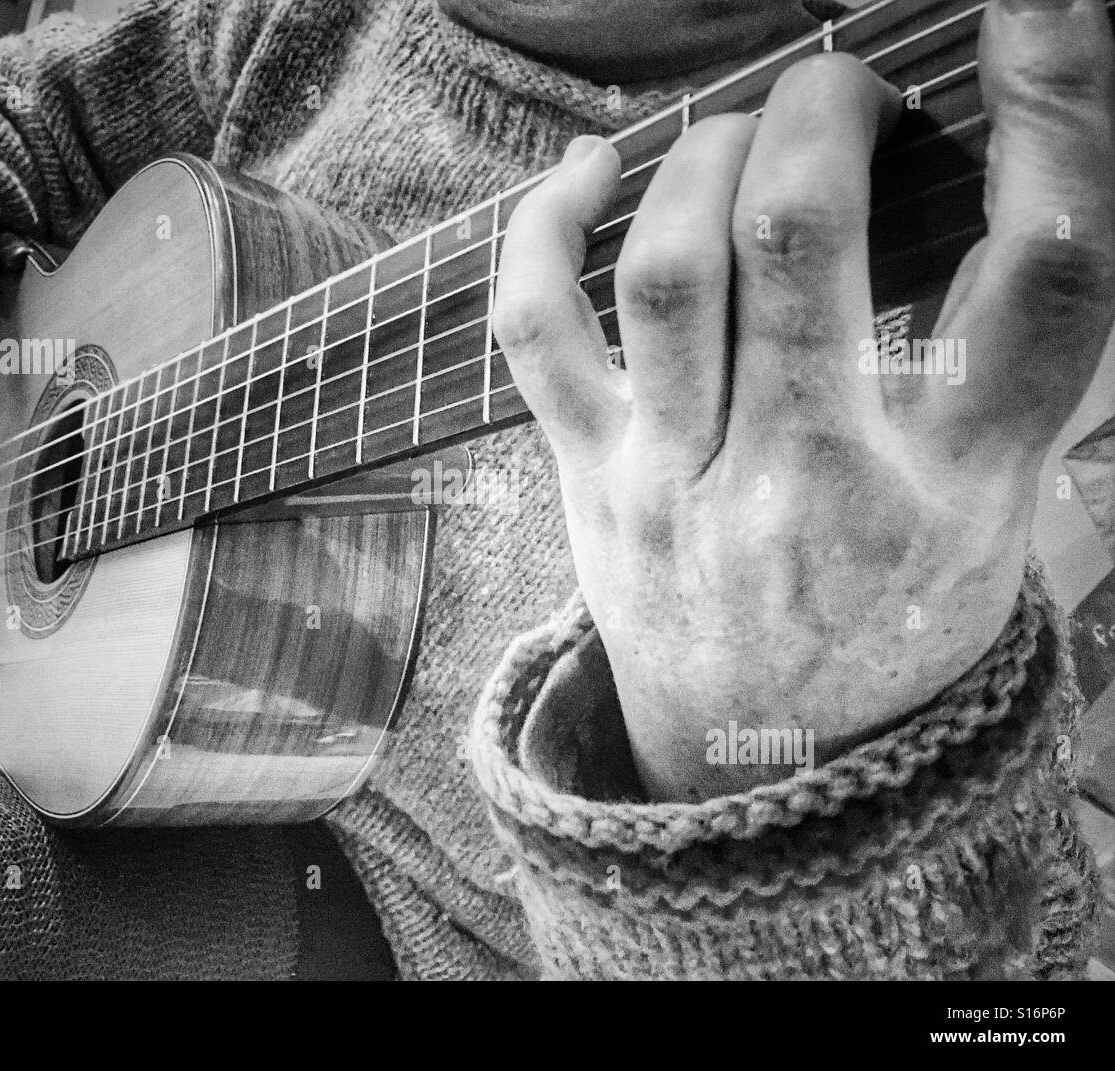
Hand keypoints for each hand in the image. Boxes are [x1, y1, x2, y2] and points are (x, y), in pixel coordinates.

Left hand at [494, 0, 1114, 800]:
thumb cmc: (889, 618)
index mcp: (961, 483)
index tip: (1042, 5)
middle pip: (804, 236)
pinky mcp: (590, 480)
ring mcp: (681, 480)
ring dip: (704, 155)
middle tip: (841, 95)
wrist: (760, 761)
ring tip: (738, 138)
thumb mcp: (997, 504)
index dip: (1061, 113)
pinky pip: (534, 332)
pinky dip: (540, 229)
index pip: (1043, 276)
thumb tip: (1015, 169)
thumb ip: (1014, 357)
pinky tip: (589, 167)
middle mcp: (818, 477)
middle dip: (820, 112)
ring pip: (668, 268)